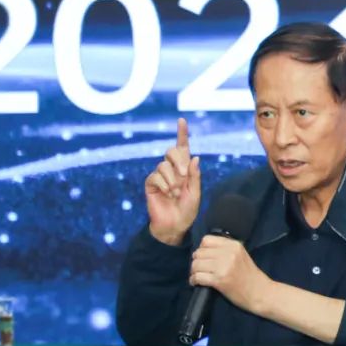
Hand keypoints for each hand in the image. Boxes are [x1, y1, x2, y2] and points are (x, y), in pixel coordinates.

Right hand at [144, 118, 200, 245]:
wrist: (174, 225)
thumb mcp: (195, 192)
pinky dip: (163, 184)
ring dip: (172, 179)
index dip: (182, 133)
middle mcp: (172, 169)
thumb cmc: (187, 210)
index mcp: (185, 168)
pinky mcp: (150, 183)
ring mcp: (160, 175)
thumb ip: (194, 175)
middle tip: (184, 175)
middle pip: (171, 151)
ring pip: (163, 165)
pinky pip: (155, 176)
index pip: (182, 148)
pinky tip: (167, 194)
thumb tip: (194, 157)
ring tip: (176, 192)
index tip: (182, 120)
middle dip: (178, 161)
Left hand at [190, 235, 272, 314]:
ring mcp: (224, 267)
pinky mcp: (220, 281)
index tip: (204, 257)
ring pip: (196, 264)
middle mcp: (228, 253)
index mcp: (234, 245)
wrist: (261, 293)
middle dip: (196, 261)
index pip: (206, 240)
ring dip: (193, 271)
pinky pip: (198, 277)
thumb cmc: (250, 276)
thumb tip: (203, 249)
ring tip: (196, 276)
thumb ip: (225, 249)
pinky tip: (196, 283)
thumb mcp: (241, 255)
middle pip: (199, 252)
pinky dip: (193, 280)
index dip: (201, 249)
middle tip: (199, 268)